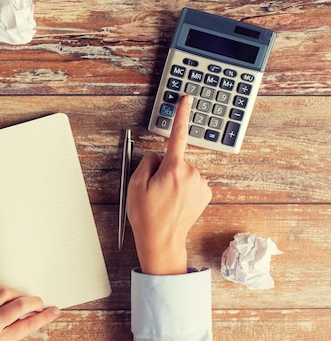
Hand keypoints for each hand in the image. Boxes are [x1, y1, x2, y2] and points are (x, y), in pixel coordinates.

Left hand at [0, 284, 59, 340]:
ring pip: (4, 292)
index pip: (29, 324)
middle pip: (21, 304)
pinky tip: (1, 293)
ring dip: (17, 293)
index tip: (54, 311)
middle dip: (35, 301)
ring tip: (21, 298)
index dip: (45, 316)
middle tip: (40, 303)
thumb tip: (19, 328)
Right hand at [127, 95, 211, 274]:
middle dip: (164, 169)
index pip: (177, 135)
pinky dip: (182, 188)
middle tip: (154, 190)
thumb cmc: (147, 216)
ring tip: (164, 199)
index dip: (181, 114)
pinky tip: (174, 202)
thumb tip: (156, 155)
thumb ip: (146, 163)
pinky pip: (190, 181)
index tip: (186, 99)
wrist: (162, 241)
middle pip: (174, 159)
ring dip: (173, 180)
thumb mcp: (135, 185)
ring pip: (183, 171)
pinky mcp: (205, 193)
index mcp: (173, 168)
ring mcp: (200, 184)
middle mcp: (191, 173)